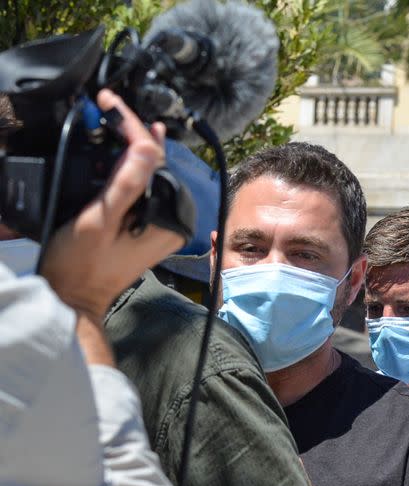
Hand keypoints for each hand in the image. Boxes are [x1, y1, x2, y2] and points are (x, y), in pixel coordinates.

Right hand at [40, 89, 183, 324]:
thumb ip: (126, 184)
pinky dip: (133, 166)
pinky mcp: (148, 226)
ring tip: (119, 117)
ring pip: (151, 173)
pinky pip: (145, 187)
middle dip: (135, 133)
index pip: (156, 160)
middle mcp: (174, 220)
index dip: (133, 127)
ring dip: (134, 145)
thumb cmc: (81, 265)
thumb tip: (148, 146)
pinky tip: (128, 148)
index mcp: (170, 219)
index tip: (112, 103)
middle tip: (111, 105)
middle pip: (156, 164)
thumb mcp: (101, 220)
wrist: (72, 296)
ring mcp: (162, 223)